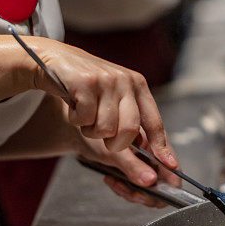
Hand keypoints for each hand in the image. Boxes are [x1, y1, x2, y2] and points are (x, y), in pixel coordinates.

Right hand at [27, 37, 176, 167]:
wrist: (55, 60)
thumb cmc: (86, 86)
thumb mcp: (113, 99)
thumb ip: (130, 121)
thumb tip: (146, 152)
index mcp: (138, 85)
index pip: (154, 121)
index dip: (162, 146)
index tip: (169, 165)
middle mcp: (126, 81)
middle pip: (129, 131)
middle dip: (114, 143)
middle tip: (102, 135)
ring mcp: (107, 80)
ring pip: (105, 129)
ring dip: (90, 129)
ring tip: (85, 113)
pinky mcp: (86, 82)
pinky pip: (84, 120)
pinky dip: (76, 119)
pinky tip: (74, 104)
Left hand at [76, 131, 181, 207]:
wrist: (80, 135)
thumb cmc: (95, 136)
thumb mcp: (114, 152)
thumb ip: (133, 166)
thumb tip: (151, 181)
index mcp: (154, 141)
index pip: (172, 168)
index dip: (169, 184)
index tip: (158, 194)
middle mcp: (153, 153)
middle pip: (162, 183)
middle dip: (145, 192)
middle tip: (129, 191)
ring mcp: (144, 163)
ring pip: (148, 189)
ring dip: (132, 191)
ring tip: (115, 182)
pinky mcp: (134, 171)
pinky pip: (136, 188)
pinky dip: (124, 189)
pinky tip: (112, 179)